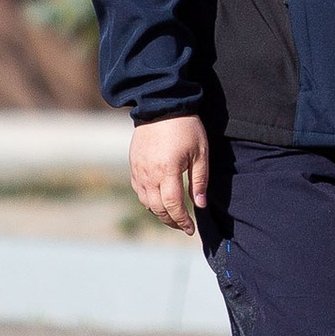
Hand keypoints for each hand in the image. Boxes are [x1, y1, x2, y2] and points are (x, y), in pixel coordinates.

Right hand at [131, 114, 209, 233]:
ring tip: (173, 216)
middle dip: (171, 221)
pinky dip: (148, 201)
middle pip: (157, 208)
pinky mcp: (134, 165)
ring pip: (146, 202)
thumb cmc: (186, 127)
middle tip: (183, 226)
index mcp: (168, 172)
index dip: (182, 220)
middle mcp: (149, 175)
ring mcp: (138, 171)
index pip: (173, 206)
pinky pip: (138, 191)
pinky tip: (159, 201)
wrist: (161, 106)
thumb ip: (199, 181)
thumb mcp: (200, 152)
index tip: (191, 229)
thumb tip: (200, 205)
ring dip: (159, 213)